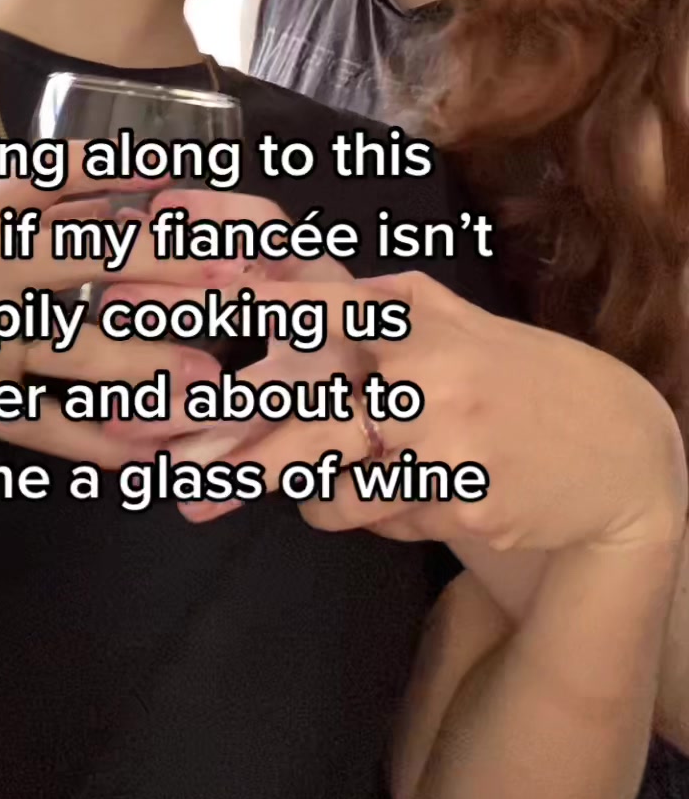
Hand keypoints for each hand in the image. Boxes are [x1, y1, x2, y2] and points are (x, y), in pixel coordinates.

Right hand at [0, 157, 225, 467]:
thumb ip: (41, 211)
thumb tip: (128, 187)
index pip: (58, 178)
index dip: (123, 176)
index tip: (184, 176)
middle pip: (85, 256)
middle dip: (164, 265)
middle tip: (229, 275)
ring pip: (75, 348)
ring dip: (147, 367)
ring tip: (209, 380)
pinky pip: (44, 424)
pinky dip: (95, 441)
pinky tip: (143, 453)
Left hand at [173, 268, 687, 554]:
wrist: (617, 457)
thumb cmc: (519, 381)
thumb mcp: (457, 324)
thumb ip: (378, 308)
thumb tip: (281, 281)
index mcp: (424, 321)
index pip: (330, 309)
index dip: (267, 304)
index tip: (208, 301)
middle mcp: (430, 374)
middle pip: (310, 411)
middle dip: (240, 444)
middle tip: (182, 472)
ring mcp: (446, 444)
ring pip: (332, 481)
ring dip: (310, 490)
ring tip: (310, 484)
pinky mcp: (459, 505)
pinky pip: (377, 517)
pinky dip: (373, 513)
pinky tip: (409, 496)